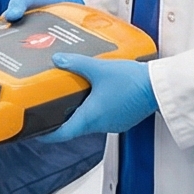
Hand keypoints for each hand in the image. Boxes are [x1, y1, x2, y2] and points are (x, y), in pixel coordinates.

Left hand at [39, 54, 158, 141]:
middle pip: (75, 127)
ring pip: (90, 121)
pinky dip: (96, 108)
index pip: (62, 134)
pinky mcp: (123, 119)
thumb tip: (58, 60)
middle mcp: (101, 125)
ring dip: (81, 111)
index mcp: (90, 118)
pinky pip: (104, 116)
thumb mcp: (98, 69)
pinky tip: (97, 94)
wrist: (159, 86)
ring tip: (73, 96)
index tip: (35, 131)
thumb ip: (75, 64)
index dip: (46, 134)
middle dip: (63, 117)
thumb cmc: (132, 82)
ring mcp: (113, 123)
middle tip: (51, 106)